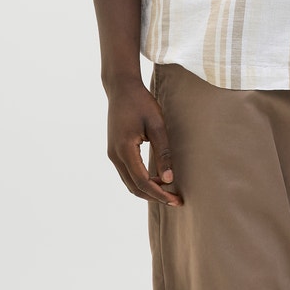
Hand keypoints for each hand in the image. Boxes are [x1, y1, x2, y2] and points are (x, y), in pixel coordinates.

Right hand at [106, 77, 182, 205]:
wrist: (121, 88)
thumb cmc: (141, 103)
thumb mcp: (157, 125)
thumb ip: (163, 152)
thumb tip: (169, 179)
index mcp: (125, 149)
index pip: (143, 182)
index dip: (160, 194)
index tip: (176, 200)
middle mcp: (115, 155)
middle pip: (134, 187)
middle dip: (155, 197)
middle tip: (177, 201)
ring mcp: (112, 154)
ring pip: (130, 183)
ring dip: (148, 190)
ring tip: (169, 192)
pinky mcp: (114, 151)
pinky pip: (128, 174)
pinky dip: (142, 181)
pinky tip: (157, 179)